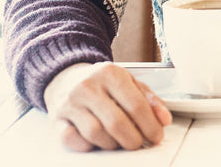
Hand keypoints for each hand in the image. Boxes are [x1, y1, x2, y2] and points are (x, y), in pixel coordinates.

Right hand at [43, 61, 172, 151]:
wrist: (66, 77)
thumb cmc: (102, 83)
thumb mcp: (129, 82)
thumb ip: (149, 99)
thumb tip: (164, 119)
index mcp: (110, 73)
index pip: (136, 105)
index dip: (150, 125)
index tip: (156, 137)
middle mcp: (88, 86)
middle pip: (116, 122)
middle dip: (133, 139)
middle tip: (138, 144)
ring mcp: (70, 103)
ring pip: (95, 133)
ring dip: (112, 144)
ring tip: (119, 141)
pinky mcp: (56, 119)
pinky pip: (72, 140)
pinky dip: (87, 146)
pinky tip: (96, 141)